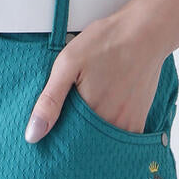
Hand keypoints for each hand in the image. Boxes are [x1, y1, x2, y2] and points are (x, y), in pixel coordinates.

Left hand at [23, 0, 178, 143]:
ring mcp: (128, 125)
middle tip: (70, 117)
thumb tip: (33, 134)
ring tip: (86, 114)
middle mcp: (112, 125)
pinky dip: (110, 134)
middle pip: (85, 146)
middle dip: (74, 140)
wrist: (145, 32)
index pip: (66, 143)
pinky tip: (103, 115)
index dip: (56, 140)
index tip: (51, 134)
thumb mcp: (68, 63)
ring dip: (92, 137)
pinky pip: (121, 138)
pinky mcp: (139, 120)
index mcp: (89, 114)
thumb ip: (50, 100)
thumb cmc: (107, 42)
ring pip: (103, 143)